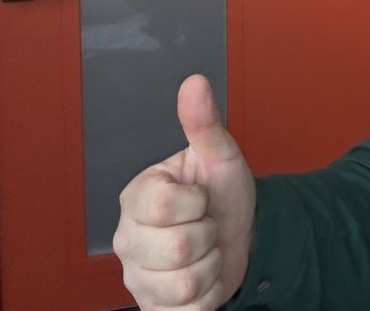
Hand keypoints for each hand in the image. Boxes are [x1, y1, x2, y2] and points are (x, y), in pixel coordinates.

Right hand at [114, 75, 255, 309]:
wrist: (241, 238)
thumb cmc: (223, 196)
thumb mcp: (220, 157)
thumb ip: (204, 123)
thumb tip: (195, 82)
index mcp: (137, 197)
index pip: (163, 206)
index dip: (196, 203)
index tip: (199, 197)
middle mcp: (128, 238)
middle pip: (176, 250)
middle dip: (208, 237)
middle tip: (205, 226)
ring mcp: (137, 277)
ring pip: (184, 284)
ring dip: (211, 268)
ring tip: (206, 252)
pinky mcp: (152, 309)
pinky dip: (208, 298)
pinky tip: (203, 279)